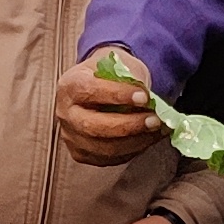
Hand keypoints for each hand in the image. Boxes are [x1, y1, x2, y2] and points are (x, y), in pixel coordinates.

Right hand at [57, 48, 162, 165]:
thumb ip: (131, 79)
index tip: (144, 97)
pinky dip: (134, 149)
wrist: (98, 87)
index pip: (90, 91)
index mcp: (70, 85)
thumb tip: (149, 100)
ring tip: (158, 130)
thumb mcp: (120, 65)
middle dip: (129, 125)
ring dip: (136, 141)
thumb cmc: (110, 75)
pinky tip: (149, 138)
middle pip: (94, 126)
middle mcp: (66, 113)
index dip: (118, 95)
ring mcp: (71, 136)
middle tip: (155, 120)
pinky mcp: (82, 153)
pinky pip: (109, 158)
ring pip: (104, 148)